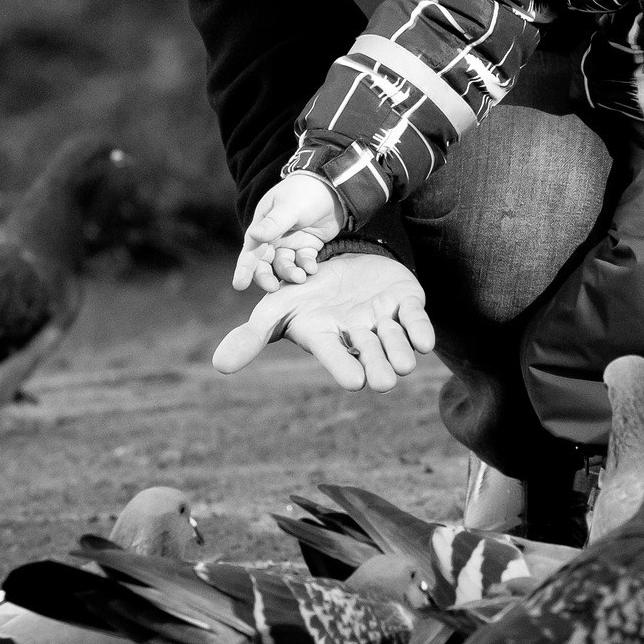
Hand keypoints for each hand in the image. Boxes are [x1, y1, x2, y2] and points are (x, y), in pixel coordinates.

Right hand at [212, 253, 436, 392]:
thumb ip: (253, 336)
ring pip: (398, 344)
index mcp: (328, 340)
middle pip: (373, 360)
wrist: (337, 262)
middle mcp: (359, 337)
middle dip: (379, 368)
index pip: (337, 360)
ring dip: (400, 351)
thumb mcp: (275, 308)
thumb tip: (219, 366)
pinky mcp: (405, 304)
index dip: (346, 369)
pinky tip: (424, 342)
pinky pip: (417, 321)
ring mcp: (383, 321)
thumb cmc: (304, 293)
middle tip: (384, 378)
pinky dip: (420, 331)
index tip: (356, 381)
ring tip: (403, 360)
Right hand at [233, 175, 341, 291]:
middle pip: (265, 263)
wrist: (334, 187)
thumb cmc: (306, 192)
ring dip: (290, 273)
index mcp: (263, 225)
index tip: (239, 285)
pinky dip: (306, 266)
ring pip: (285, 265)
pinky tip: (312, 268)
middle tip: (273, 288)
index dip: (244, 268)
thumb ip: (274, 224)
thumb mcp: (289, 207)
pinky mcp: (308, 246)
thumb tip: (253, 235)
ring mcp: (291, 242)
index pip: (250, 250)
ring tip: (300, 277)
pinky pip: (303, 261)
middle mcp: (274, 236)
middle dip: (266, 276)